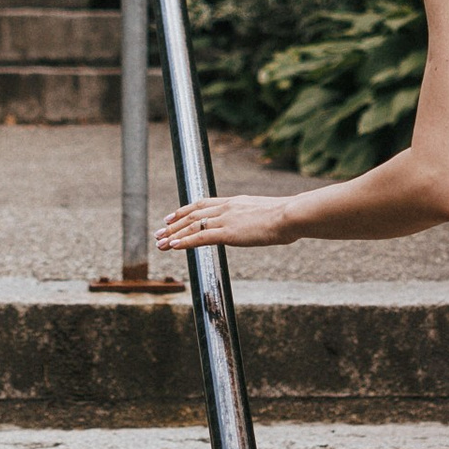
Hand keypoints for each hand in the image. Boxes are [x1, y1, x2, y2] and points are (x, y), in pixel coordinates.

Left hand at [155, 195, 298, 251]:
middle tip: (158, 232)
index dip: (184, 211)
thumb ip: (256, 217)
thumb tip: (259, 223)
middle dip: (173, 225)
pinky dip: (185, 242)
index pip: (202, 204)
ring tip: (160, 243)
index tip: (171, 216)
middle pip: (192, 215)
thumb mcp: (267, 213)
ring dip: (173, 235)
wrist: (290, 215)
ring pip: (192, 226)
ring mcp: (226, 220)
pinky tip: (174, 246)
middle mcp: (226, 208)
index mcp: (234, 202)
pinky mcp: (228, 233)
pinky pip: (201, 237)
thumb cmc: (287, 216)